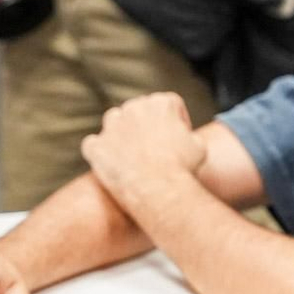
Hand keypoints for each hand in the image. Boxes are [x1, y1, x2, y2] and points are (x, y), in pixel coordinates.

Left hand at [81, 94, 209, 213]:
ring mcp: (111, 127)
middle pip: (139, 110)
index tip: (179, 137)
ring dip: (121, 133)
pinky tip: (111, 164)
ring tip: (132, 155)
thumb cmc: (182, 168)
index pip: (169, 104)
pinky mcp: (97, 146)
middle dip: (146, 125)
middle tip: (155, 148)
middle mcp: (133, 108)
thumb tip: (186, 138)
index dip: (177, 121)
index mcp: (160, 103)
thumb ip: (189, 134)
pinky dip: (100, 152)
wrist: (159, 190)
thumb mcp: (199, 146)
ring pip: (114, 121)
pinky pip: (93, 144)